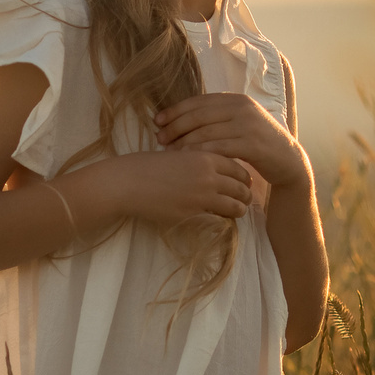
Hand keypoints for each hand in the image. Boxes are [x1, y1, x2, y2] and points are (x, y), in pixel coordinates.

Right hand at [89, 148, 255, 226]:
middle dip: (246, 195)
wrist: (127, 183)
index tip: (244, 183)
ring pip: (236, 206)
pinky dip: (222, 220)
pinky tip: (218, 219)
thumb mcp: (178, 154)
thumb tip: (213, 169)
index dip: (244, 177)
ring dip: (238, 209)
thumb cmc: (146, 165)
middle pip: (242, 187)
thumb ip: (199, 160)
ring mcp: (203, 197)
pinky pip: (219, 219)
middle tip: (244, 200)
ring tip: (235, 212)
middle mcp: (209, 176)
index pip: (238, 168)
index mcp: (205, 157)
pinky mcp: (194, 215)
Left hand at [155, 93, 307, 188]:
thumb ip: (216, 118)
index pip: (199, 101)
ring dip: (184, 142)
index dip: (176, 110)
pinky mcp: (253, 144)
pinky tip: (189, 161)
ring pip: (207, 132)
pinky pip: (220, 147)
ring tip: (169, 151)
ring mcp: (249, 125)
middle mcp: (242, 107)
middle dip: (176, 126)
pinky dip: (201, 153)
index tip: (157, 121)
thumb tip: (180, 120)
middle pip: (199, 115)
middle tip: (159, 138)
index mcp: (235, 99)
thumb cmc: (256, 144)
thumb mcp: (237, 124)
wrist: (287, 161)